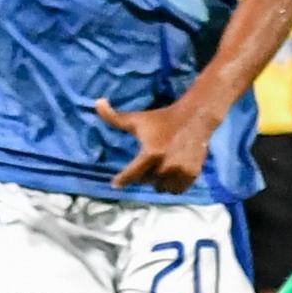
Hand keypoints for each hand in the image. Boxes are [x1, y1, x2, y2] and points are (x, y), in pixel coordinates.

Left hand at [98, 94, 214, 193]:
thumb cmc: (162, 118)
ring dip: (158, 182)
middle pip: (146, 181)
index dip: (122, 180)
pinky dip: (172, 185)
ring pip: (161, 188)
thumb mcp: (137, 119)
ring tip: (160, 169)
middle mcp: (165, 165)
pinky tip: (171, 173)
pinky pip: (177, 190)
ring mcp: (180, 171)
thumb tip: (96, 103)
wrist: (195, 117)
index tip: (115, 184)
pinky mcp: (192, 174)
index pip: (131, 175)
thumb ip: (114, 117)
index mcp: (151, 153)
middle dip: (144, 174)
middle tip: (148, 163)